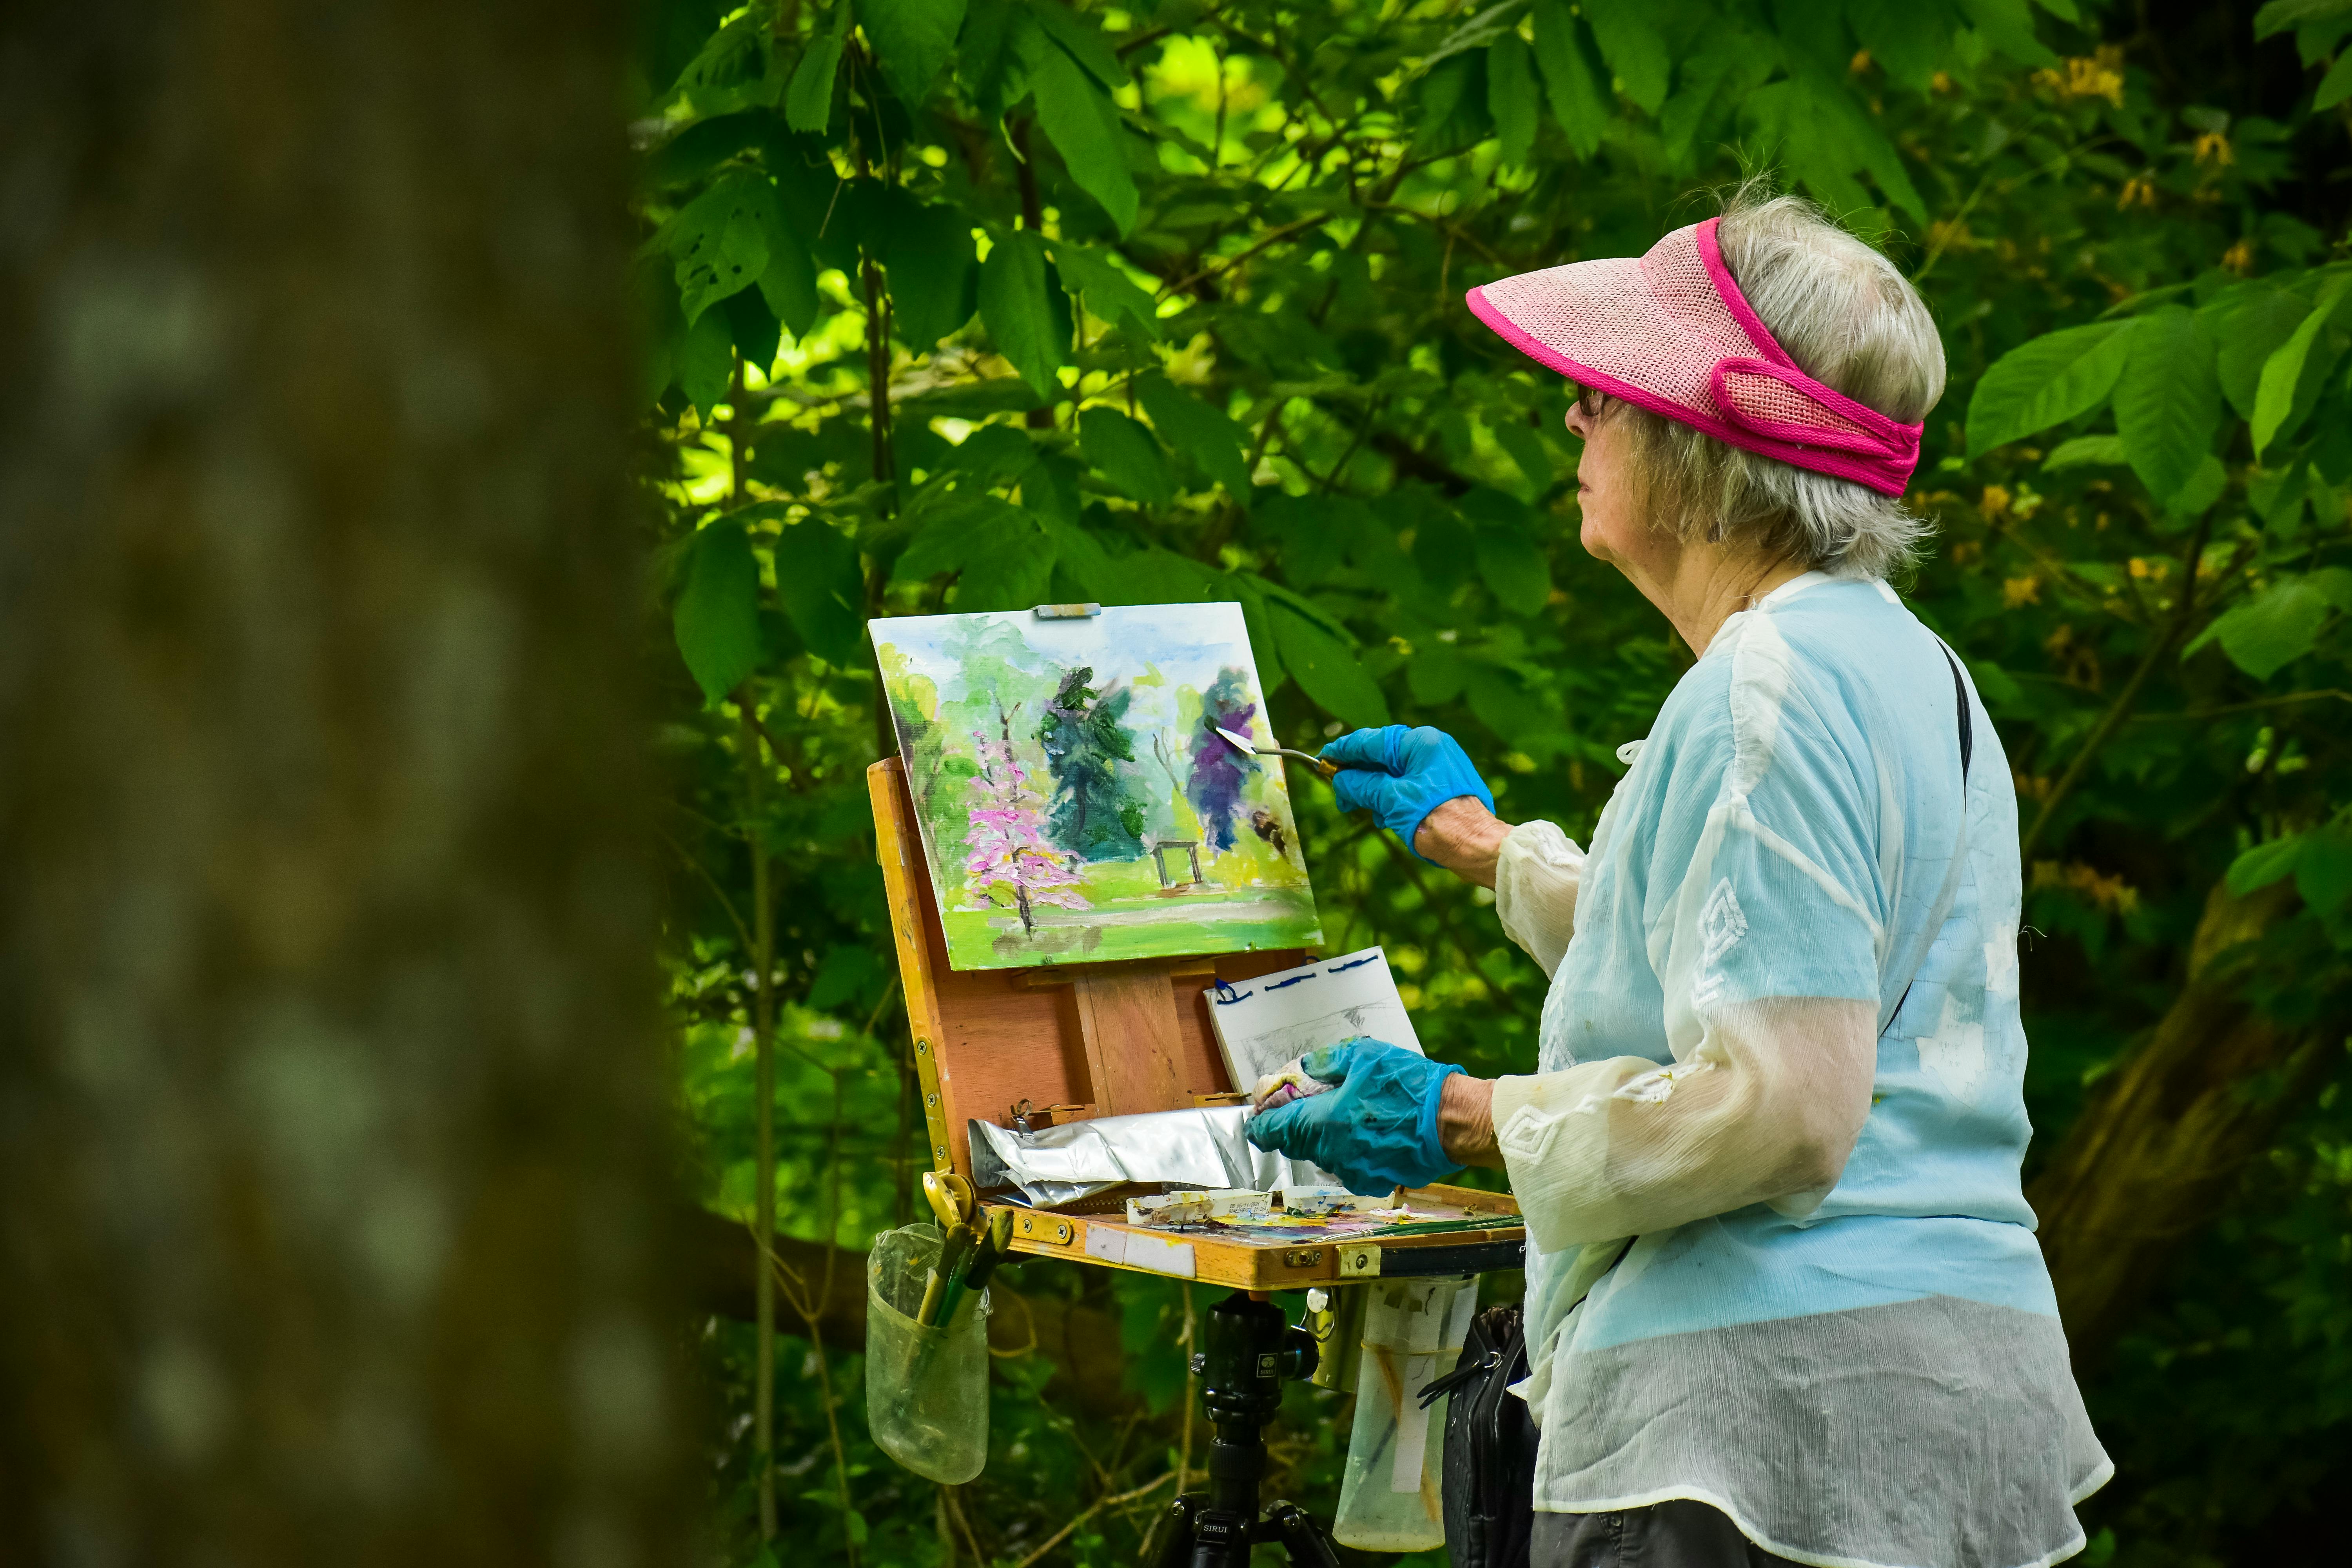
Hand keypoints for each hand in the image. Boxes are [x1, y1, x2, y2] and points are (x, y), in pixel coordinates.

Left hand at [1243, 1037, 1463, 1195]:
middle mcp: (1332, 1152)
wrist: (1451, 1121)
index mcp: (1322, 1121)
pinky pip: (1349, 1166)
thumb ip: (1326, 1062)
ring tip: (1349, 1114)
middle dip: (1294, 1127)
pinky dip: (1351, 1151)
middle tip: (1305, 1107)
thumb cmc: (1409, 1086)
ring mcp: (1352, 1171)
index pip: (1273, 1130)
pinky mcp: (1373, 1181)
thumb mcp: (1364, 1056)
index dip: (1261, 1123)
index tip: (1258, 1117)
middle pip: (1296, 1144)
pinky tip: (1370, 1133)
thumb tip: (1304, 1067)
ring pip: (1324, 1155)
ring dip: (1326, 1137)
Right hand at [1321, 726, 1495, 864]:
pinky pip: (1407, 786)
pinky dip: (1392, 799)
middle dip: (1360, 776)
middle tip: (1341, 795)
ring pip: (1394, 774)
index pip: (1372, 741)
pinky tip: (1387, 817)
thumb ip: (1362, 785)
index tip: (1324, 758)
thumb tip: (1340, 779)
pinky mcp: (1442, 786)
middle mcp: (1432, 749)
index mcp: (1421, 743)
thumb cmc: (1438, 821)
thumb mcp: (1391, 801)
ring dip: (1376, 792)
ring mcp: (1439, 768)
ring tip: (1368, 812)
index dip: (1344, 750)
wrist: (1477, 847)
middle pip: (1383, 757)